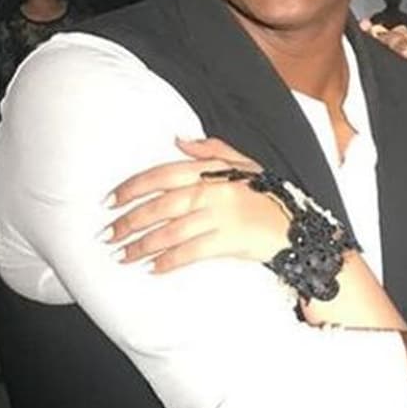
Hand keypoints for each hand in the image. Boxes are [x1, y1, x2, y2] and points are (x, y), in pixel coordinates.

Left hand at [104, 137, 288, 271]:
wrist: (298, 228)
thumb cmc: (269, 196)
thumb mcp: (245, 163)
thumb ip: (211, 150)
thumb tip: (178, 139)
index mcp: (213, 170)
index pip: (162, 175)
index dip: (132, 187)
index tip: (110, 201)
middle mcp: (214, 191)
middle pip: (161, 205)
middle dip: (129, 221)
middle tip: (108, 234)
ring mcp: (222, 216)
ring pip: (171, 231)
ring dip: (142, 245)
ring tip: (123, 255)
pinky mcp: (230, 241)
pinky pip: (191, 252)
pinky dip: (169, 261)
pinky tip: (153, 268)